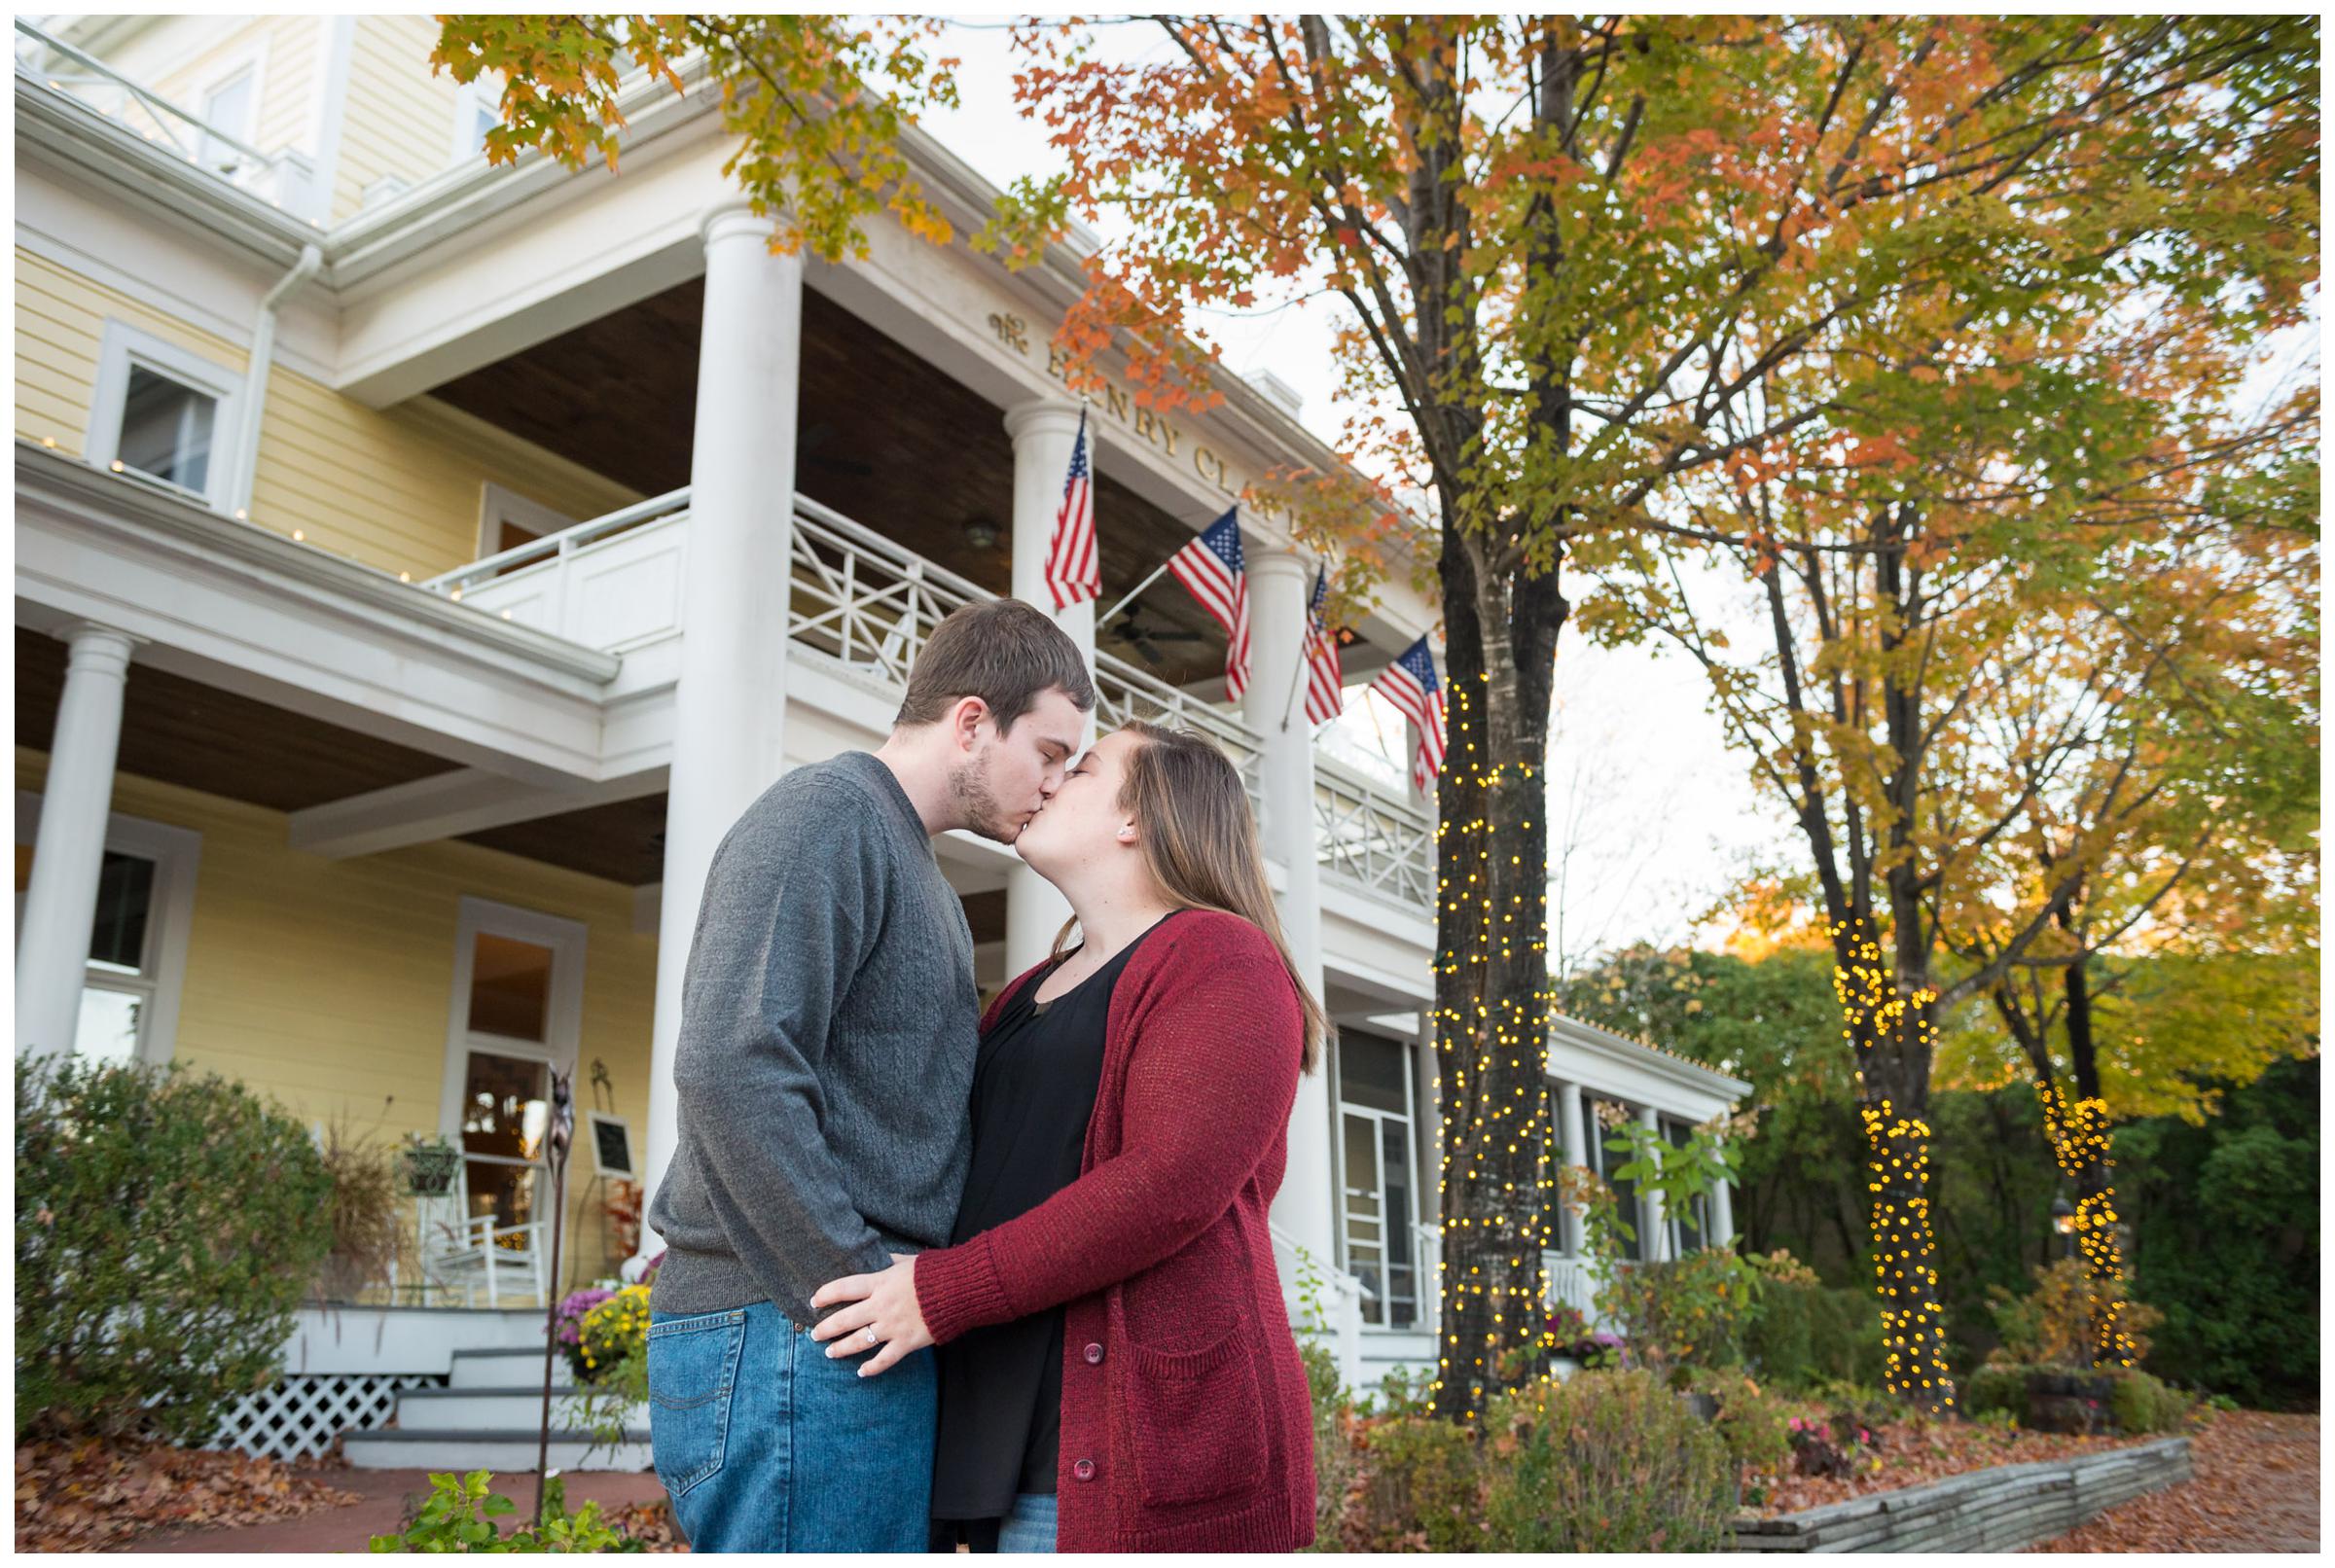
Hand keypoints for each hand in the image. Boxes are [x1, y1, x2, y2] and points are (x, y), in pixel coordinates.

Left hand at [808, 1253, 932, 1376]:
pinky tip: (861, 1372)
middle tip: (814, 1334)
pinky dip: (871, 1368)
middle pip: (845, 1319)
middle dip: (826, 1328)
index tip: (813, 1302)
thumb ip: (890, 1260)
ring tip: (830, 1353)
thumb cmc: (934, 1271)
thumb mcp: (909, 1260)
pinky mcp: (906, 1342)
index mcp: (880, 1283)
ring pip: (858, 1342)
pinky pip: (884, 1359)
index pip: (844, 1288)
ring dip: (841, 1348)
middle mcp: (881, 1306)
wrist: (959, 1288)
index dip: (825, 1295)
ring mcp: (892, 1326)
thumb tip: (879, 1255)